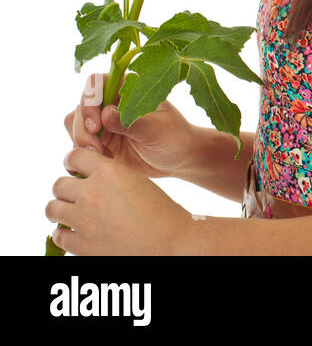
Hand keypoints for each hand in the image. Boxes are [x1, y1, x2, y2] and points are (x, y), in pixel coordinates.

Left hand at [46, 147, 193, 254]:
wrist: (170, 241)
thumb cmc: (159, 210)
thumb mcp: (136, 180)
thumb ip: (110, 175)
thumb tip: (89, 176)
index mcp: (109, 172)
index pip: (74, 156)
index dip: (75, 162)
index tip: (78, 169)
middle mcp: (91, 193)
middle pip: (58, 184)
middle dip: (67, 188)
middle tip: (78, 195)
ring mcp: (84, 220)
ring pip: (52, 208)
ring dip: (61, 209)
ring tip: (74, 213)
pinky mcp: (81, 244)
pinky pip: (59, 235)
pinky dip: (65, 233)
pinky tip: (78, 232)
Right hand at [64, 73, 197, 178]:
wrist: (178, 159)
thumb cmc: (174, 137)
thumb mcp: (156, 129)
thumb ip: (131, 122)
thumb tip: (104, 114)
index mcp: (128, 88)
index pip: (96, 82)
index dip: (89, 101)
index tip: (97, 125)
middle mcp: (111, 102)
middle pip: (80, 107)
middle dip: (83, 129)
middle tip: (97, 149)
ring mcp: (103, 122)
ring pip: (75, 125)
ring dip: (82, 142)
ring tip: (103, 156)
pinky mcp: (99, 141)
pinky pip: (79, 143)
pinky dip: (84, 154)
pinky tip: (104, 161)